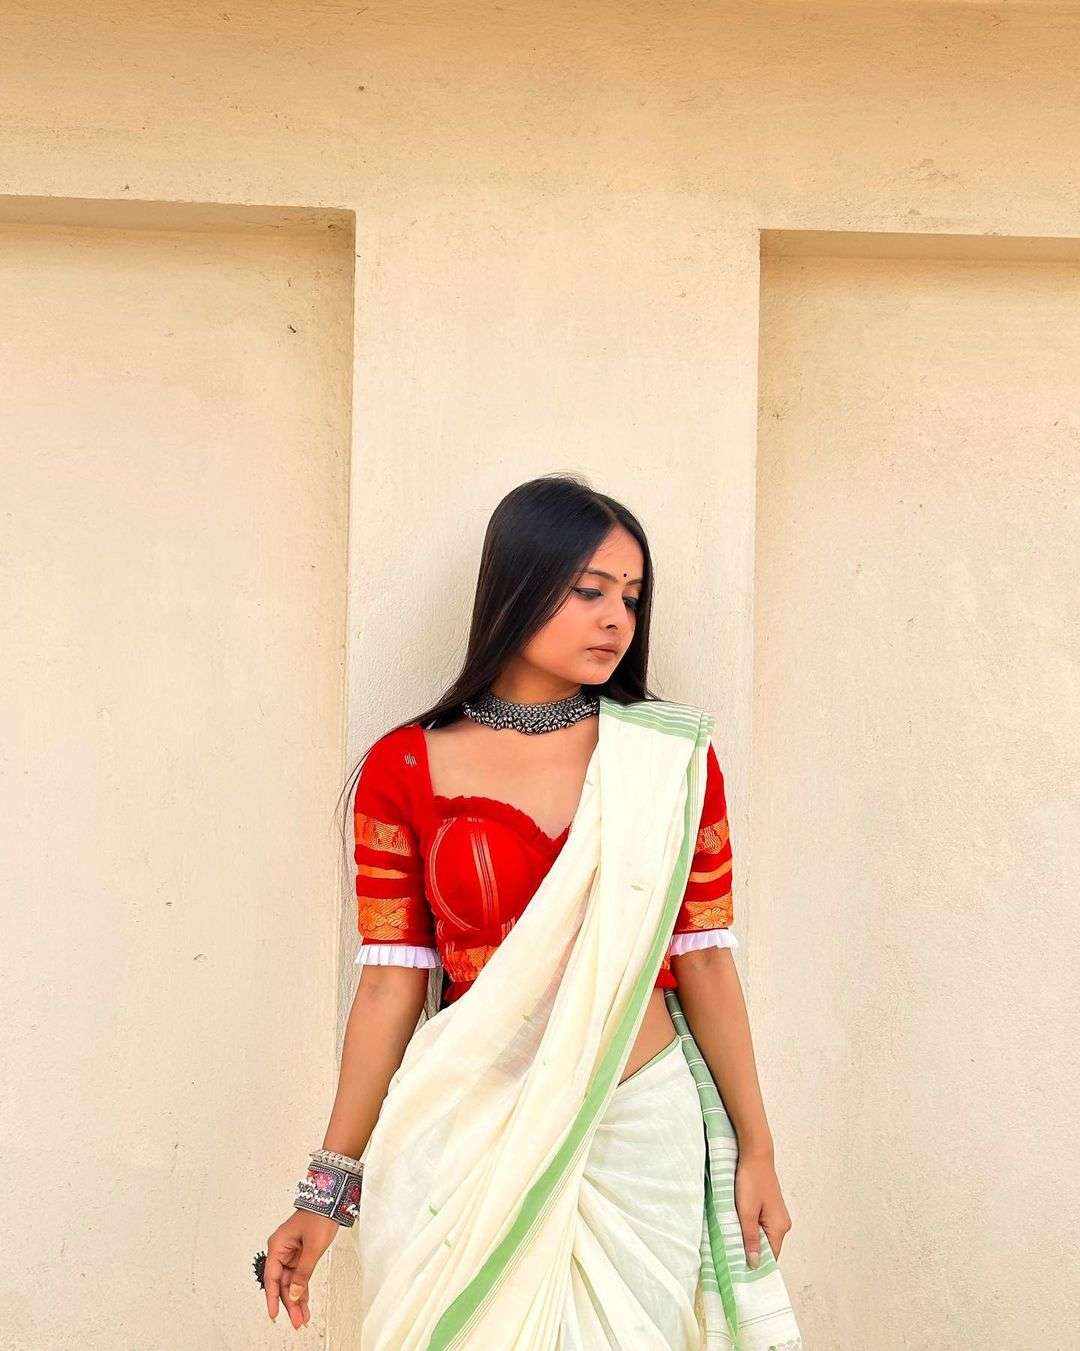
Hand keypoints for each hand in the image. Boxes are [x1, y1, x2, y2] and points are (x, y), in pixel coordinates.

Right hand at [263, 1209, 339, 1329]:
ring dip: (296, 1299)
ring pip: (290, 1282)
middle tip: (296, 1321)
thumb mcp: (313, 1247)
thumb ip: (303, 1272)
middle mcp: (281, 1250)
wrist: (331, 1201)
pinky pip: (298, 1275)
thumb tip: (294, 1293)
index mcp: (278, 1245)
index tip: (274, 1315)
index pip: (272, 1278)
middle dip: (289, 1303)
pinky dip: (302, 1289)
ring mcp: (291, 1252)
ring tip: (302, 1317)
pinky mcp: (300, 1253)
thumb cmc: (319, 1216)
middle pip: (282, 1283)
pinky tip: (304, 1303)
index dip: (272, 1299)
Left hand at [733, 1151, 791, 1268]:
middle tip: (733, 1258)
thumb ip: (750, 1238)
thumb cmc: (751, 1179)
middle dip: (751, 1253)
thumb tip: (754, 1263)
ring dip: (749, 1240)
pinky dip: (751, 1229)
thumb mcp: (746, 1211)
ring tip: (733, 1242)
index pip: (771, 1258)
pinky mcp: (770, 1208)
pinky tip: (739, 1227)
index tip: (741, 1273)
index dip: (756, 1266)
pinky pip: (761, 1226)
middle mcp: (782, 1224)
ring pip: (763, 1237)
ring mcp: (777, 1216)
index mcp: (780, 1227)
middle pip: (767, 1248)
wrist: (755, 1154)